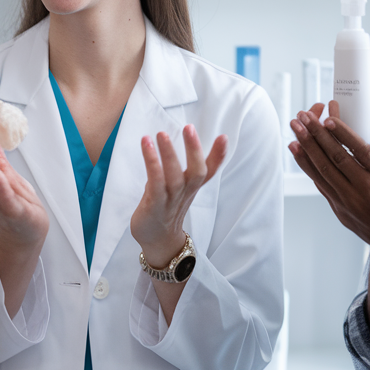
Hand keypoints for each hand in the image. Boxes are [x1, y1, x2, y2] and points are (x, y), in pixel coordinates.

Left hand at [130, 125, 225, 267]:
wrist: (158, 241)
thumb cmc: (166, 209)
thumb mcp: (177, 188)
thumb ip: (179, 169)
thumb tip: (177, 145)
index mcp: (192, 187)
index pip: (210, 171)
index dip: (218, 155)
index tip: (223, 137)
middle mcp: (185, 193)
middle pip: (197, 172)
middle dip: (194, 149)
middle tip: (189, 128)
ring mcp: (171, 200)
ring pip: (175, 176)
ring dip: (169, 154)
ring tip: (161, 134)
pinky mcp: (155, 205)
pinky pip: (156, 183)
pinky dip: (152, 163)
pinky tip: (147, 146)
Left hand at [288, 101, 369, 248]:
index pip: (359, 151)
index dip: (342, 134)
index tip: (329, 117)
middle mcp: (364, 190)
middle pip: (335, 158)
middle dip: (317, 134)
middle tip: (303, 116)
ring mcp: (348, 200)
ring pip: (322, 170)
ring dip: (306, 146)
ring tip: (295, 126)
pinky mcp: (338, 207)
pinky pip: (319, 182)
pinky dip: (306, 164)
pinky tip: (296, 148)